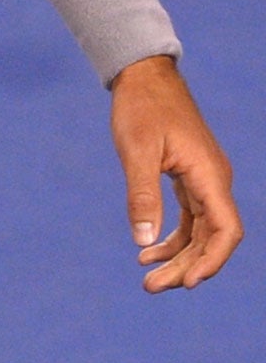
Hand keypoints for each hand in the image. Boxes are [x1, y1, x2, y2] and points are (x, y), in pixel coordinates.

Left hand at [111, 55, 241, 290]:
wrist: (143, 74)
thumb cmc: (141, 106)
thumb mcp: (136, 150)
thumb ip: (142, 195)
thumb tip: (143, 241)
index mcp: (210, 175)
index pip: (225, 230)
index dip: (212, 260)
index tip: (187, 283)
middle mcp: (214, 181)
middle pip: (210, 238)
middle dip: (185, 266)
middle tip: (151, 287)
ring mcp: (203, 179)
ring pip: (200, 230)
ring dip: (178, 256)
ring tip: (147, 277)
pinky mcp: (189, 176)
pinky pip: (189, 216)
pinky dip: (172, 235)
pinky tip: (147, 249)